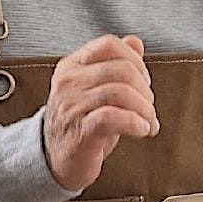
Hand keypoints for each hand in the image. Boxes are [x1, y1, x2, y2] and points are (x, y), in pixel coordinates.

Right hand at [43, 34, 159, 190]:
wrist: (54, 159)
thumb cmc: (79, 123)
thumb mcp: (95, 88)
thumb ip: (114, 63)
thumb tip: (134, 42)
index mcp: (72, 66)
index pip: (109, 45)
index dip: (135, 60)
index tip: (143, 81)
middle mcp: (69, 82)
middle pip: (121, 69)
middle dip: (145, 90)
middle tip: (147, 108)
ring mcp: (72, 105)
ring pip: (120, 92)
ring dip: (145, 110)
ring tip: (148, 123)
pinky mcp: (80, 131)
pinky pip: (113, 117)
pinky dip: (135, 123)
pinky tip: (142, 130)